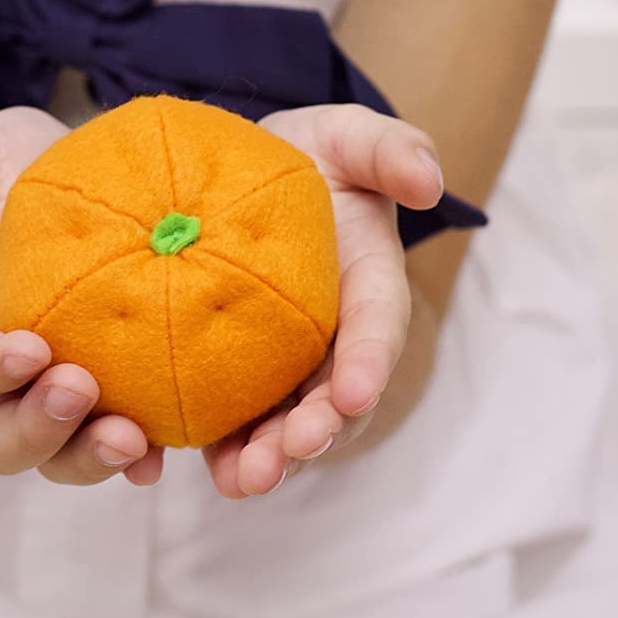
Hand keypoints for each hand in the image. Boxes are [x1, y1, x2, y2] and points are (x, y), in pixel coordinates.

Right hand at [0, 109, 166, 487]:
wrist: (82, 177)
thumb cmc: (16, 166)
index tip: (32, 348)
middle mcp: (13, 374)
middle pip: (2, 439)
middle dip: (36, 430)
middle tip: (80, 388)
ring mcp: (65, 389)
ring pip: (60, 457)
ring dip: (88, 458)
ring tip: (130, 438)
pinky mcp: (121, 391)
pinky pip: (123, 447)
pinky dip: (139, 461)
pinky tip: (162, 454)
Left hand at [200, 103, 444, 500]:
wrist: (243, 170)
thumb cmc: (309, 156)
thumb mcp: (350, 136)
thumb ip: (391, 150)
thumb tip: (430, 181)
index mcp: (369, 286)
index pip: (377, 332)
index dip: (369, 366)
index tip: (354, 395)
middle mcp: (333, 338)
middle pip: (334, 399)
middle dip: (317, 433)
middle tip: (288, 453)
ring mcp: (284, 362)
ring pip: (284, 423)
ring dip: (268, 457)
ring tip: (240, 481)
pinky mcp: (234, 369)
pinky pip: (228, 416)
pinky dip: (214, 446)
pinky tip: (187, 467)